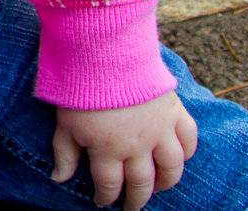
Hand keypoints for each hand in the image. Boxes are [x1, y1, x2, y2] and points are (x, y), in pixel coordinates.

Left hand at [52, 92, 197, 209]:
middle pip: (142, 183)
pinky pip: (189, 139)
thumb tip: (58, 179)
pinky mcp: (175, 111)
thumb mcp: (65, 122)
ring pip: (172, 168)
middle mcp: (138, 145)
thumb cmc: (79, 87)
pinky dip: (188, 152)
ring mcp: (160, 129)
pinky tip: (180, 158)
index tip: (102, 201)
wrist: (106, 52)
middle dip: (136, 199)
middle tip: (132, 206)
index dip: (105, 196)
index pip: (109, 184)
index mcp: (108, 149)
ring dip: (166, 182)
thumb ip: (64, 153)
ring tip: (158, 188)